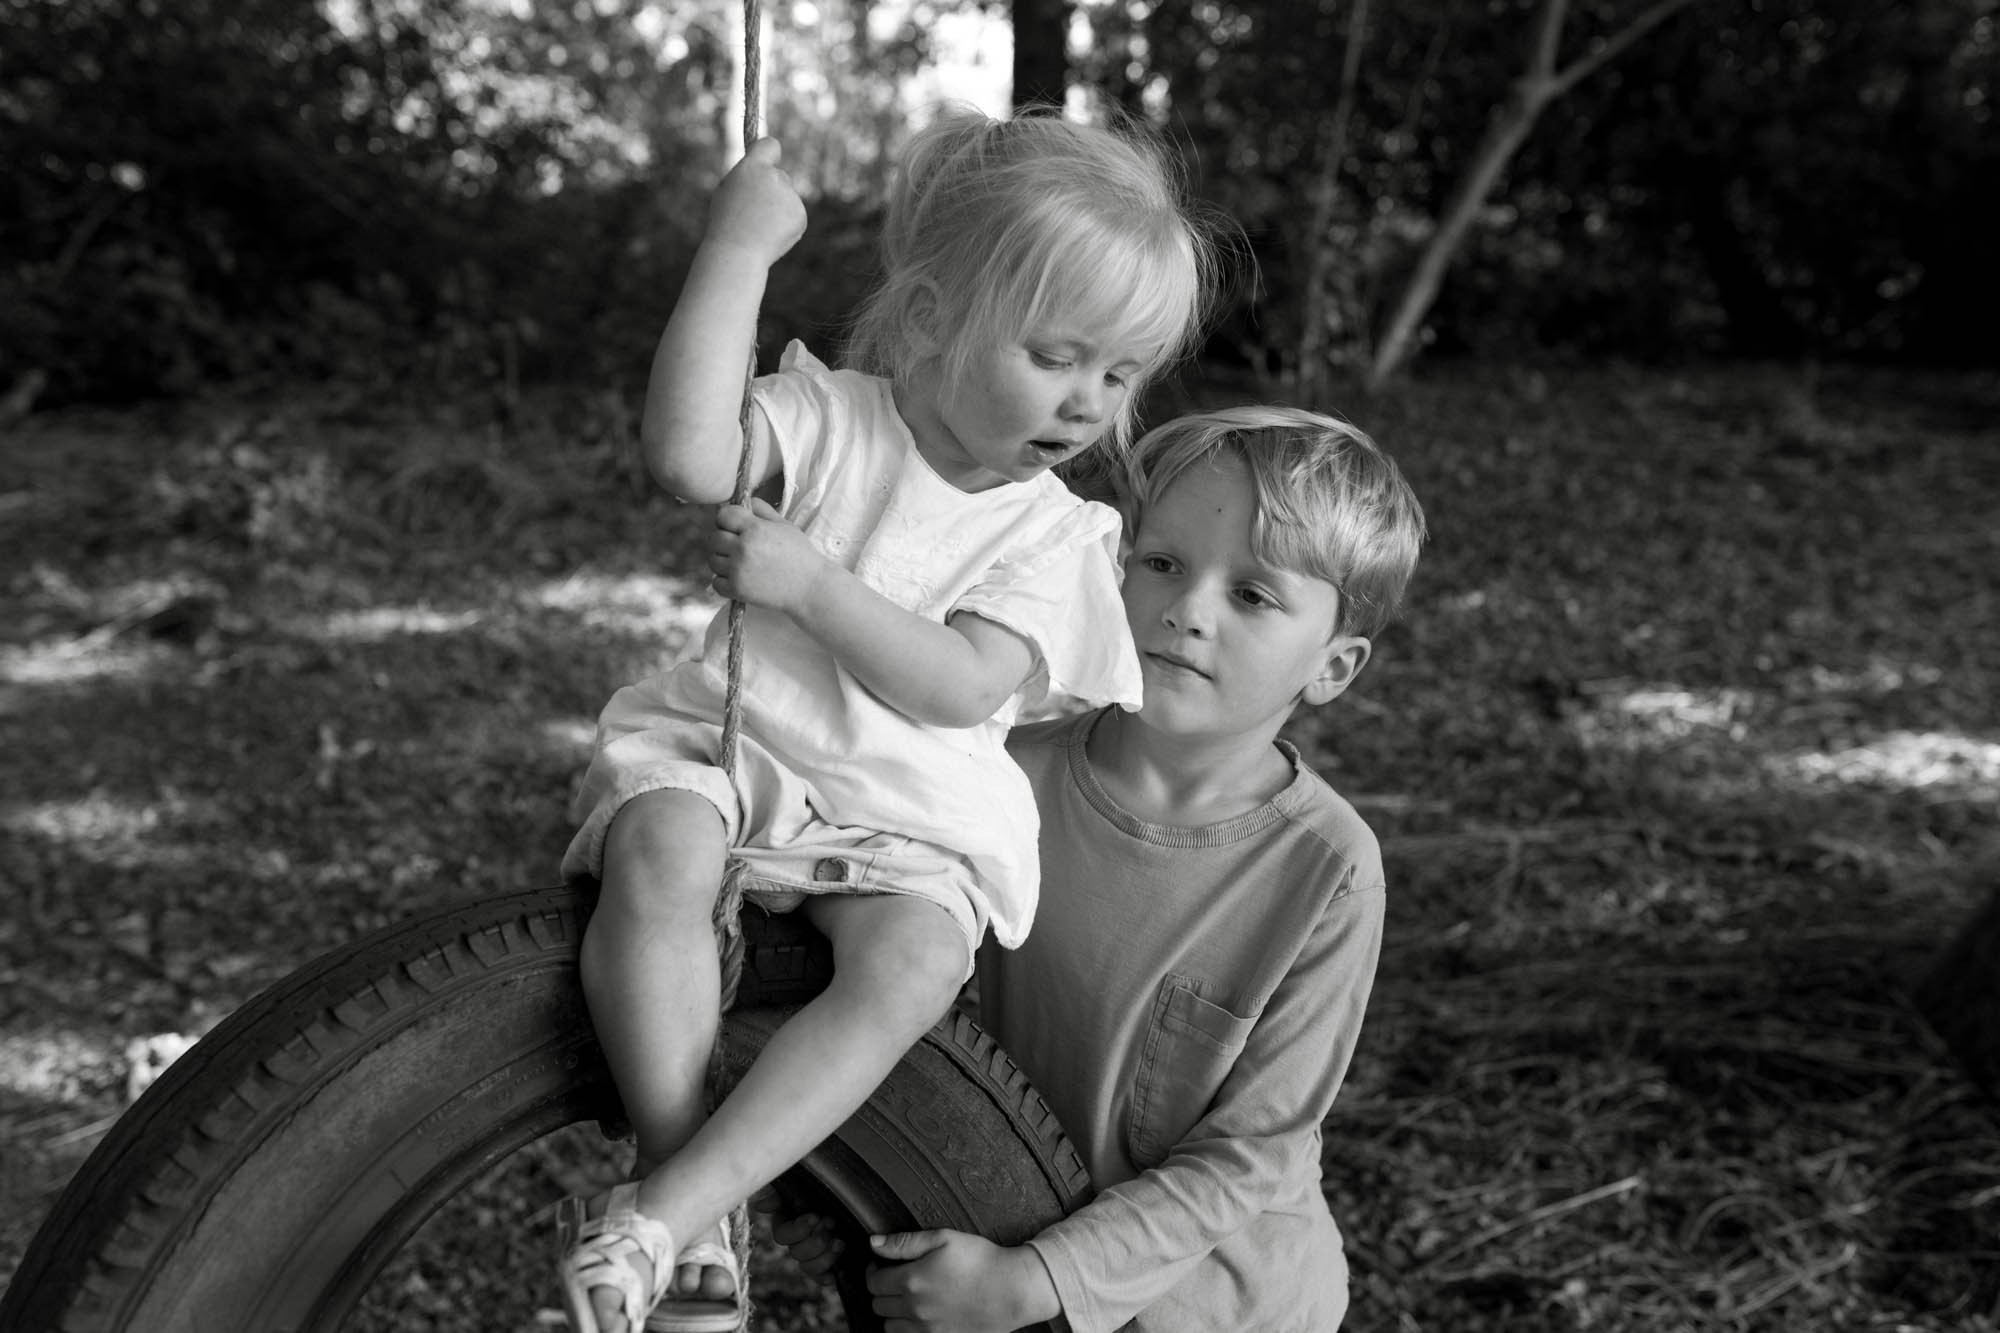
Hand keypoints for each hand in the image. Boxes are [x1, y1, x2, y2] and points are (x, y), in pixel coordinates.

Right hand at [706, 138, 806, 265]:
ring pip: (787, 197)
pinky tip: (771, 233)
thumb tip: (762, 168)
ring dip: (778, 208)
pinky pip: (794, 214)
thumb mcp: (727, 190)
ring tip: (760, 226)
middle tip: (753, 210)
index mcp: (753, 168)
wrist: (738, 253)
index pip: (770, 145)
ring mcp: (790, 198)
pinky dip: (786, 223)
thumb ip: (747, 176)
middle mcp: (775, 178)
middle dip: (771, 189)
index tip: (768, 158)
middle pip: (780, 176)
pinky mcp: (801, 216)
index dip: (768, 152)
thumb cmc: (726, 222)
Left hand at [708, 498, 826, 613]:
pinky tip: (739, 579)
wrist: (810, 587)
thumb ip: (763, 510)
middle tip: (738, 547)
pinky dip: (724, 582)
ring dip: (723, 561)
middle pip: (714, 538)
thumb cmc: (800, 555)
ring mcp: (738, 570)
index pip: (723, 515)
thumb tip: (744, 502)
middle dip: (724, 540)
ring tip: (739, 564)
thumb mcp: (785, 526)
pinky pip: (716, 582)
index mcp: (755, 528)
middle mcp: (743, 547)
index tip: (734, 527)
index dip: (727, 519)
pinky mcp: (737, 589)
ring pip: (713, 560)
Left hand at [866, 1230, 1059, 1332]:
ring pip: (889, 1326)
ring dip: (893, 1313)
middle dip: (882, 1290)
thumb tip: (874, 1243)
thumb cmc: (982, 1261)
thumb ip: (904, 1242)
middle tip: (896, 1279)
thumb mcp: (943, 1238)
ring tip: (908, 1298)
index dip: (874, 1271)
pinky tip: (921, 1315)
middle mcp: (915, 1308)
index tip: (882, 1265)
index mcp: (912, 1280)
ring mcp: (927, 1329)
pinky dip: (908, 1329)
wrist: (1013, 1289)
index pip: (873, 1282)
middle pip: (878, 1305)